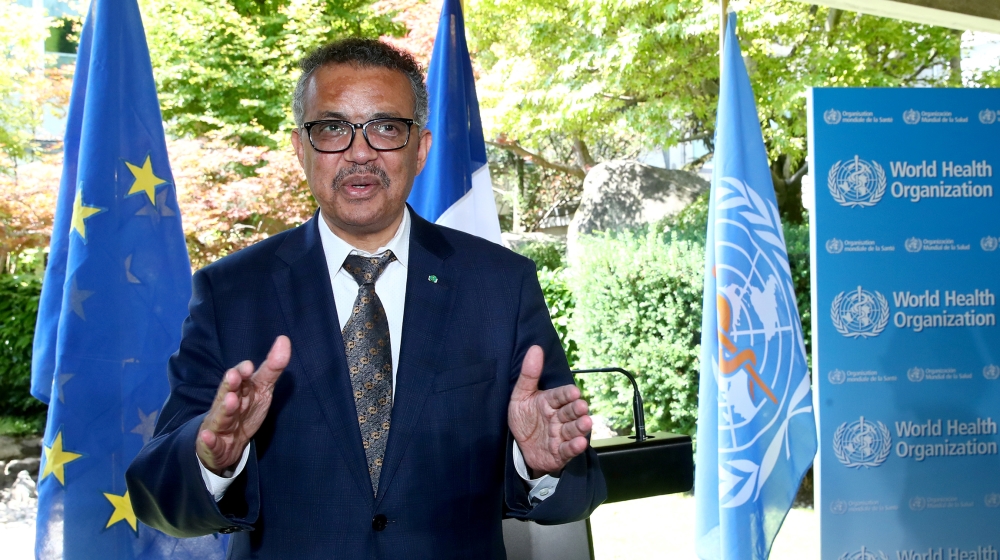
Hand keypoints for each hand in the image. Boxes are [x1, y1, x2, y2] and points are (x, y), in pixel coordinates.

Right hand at [196, 336, 290, 475]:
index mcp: (239, 391)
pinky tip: (206, 435)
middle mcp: (227, 404)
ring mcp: (219, 424)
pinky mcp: (214, 444)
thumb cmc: (245, 411)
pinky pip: (211, 442)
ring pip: (222, 416)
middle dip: (230, 384)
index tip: (249, 366)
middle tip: (234, 375)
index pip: (242, 379)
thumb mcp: (261, 390)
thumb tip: (284, 339)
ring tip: (230, 400)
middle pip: (228, 393)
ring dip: (225, 408)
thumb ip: (272, 368)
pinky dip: (208, 439)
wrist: (227, 446)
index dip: (243, 373)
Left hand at [508, 345, 591, 476]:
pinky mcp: (560, 453)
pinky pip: (568, 449)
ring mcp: (561, 435)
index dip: (567, 394)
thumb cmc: (524, 419)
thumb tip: (535, 348)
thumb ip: (529, 374)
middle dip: (577, 409)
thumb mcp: (520, 396)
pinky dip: (575, 446)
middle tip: (581, 406)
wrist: (519, 448)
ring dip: (580, 426)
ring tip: (585, 422)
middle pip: (570, 412)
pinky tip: (580, 442)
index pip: (560, 395)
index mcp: (550, 402)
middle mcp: (558, 417)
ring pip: (573, 429)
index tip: (574, 392)